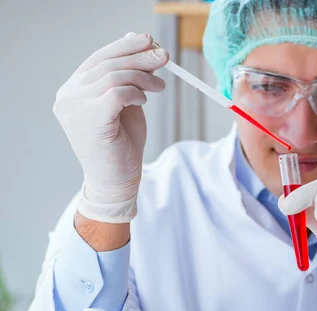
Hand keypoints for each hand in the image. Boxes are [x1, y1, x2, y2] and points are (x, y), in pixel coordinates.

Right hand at [53, 32, 168, 222]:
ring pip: (113, 76)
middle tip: (165, 58)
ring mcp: (74, 108)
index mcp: (73, 90)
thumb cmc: (122, 144)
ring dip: (143, 77)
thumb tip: (143, 46)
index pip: (99, 58)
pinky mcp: (89, 119)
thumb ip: (130, 78)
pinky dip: (135, 93)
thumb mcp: (128, 103)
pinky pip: (116, 93)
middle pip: (107, 64)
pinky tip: (143, 102)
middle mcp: (68, 96)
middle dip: (140, 57)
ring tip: (160, 87)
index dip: (125, 47)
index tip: (150, 41)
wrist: (117, 180)